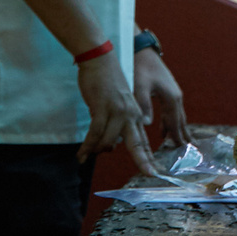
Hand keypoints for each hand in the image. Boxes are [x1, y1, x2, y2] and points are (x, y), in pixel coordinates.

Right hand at [76, 51, 153, 170]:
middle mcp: (130, 115)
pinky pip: (95, 134)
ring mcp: (117, 111)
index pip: (143, 140)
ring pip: (108, 141)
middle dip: (143, 161)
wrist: (100, 60)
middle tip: (148, 175)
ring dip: (96, 151)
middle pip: (137, 144)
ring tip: (85, 156)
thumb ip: (116, 125)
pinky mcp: (102, 108)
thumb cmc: (107, 83)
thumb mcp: (117, 105)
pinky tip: (81, 155)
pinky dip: (87, 146)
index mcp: (135, 114)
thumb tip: (110, 147)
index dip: (148, 157)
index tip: (155, 172)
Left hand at [132, 48, 187, 151]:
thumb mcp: (140, 86)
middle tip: (188, 151)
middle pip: (180, 121)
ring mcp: (173, 93)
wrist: (142, 50)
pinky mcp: (167, 91)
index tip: (183, 150)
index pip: (175, 122)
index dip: (178, 137)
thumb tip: (147, 124)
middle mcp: (175, 96)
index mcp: (171, 97)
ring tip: (179, 144)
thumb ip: (143, 104)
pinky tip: (163, 130)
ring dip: (177, 130)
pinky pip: (171, 111)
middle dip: (183, 136)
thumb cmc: (140, 67)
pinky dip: (170, 122)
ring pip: (177, 116)